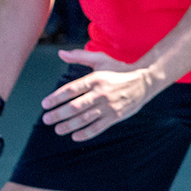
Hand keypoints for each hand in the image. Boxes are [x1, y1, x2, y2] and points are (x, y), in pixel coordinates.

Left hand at [42, 49, 157, 140]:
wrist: (145, 81)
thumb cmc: (119, 69)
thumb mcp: (101, 60)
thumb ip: (80, 57)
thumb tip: (61, 53)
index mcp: (96, 78)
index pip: (71, 89)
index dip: (56, 98)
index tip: (45, 104)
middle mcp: (101, 93)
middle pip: (75, 106)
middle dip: (58, 114)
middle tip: (46, 119)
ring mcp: (109, 106)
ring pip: (85, 119)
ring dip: (69, 125)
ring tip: (57, 129)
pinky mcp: (116, 116)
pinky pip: (98, 127)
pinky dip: (86, 133)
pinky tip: (74, 136)